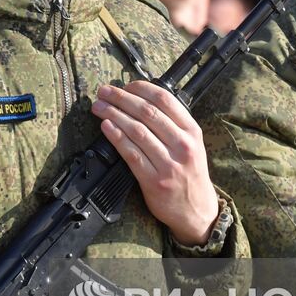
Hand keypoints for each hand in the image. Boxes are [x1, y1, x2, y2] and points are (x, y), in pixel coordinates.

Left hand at [92, 81, 219, 244]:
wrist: (197, 211)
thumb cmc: (190, 173)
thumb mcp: (192, 144)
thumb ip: (173, 123)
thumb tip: (141, 99)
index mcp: (192, 131)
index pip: (165, 100)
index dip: (141, 88)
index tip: (125, 85)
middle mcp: (182, 145)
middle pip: (147, 112)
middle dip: (121, 98)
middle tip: (104, 92)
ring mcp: (168, 164)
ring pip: (136, 131)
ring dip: (113, 114)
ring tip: (99, 107)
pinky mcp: (153, 181)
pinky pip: (131, 154)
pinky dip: (116, 137)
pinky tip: (106, 127)